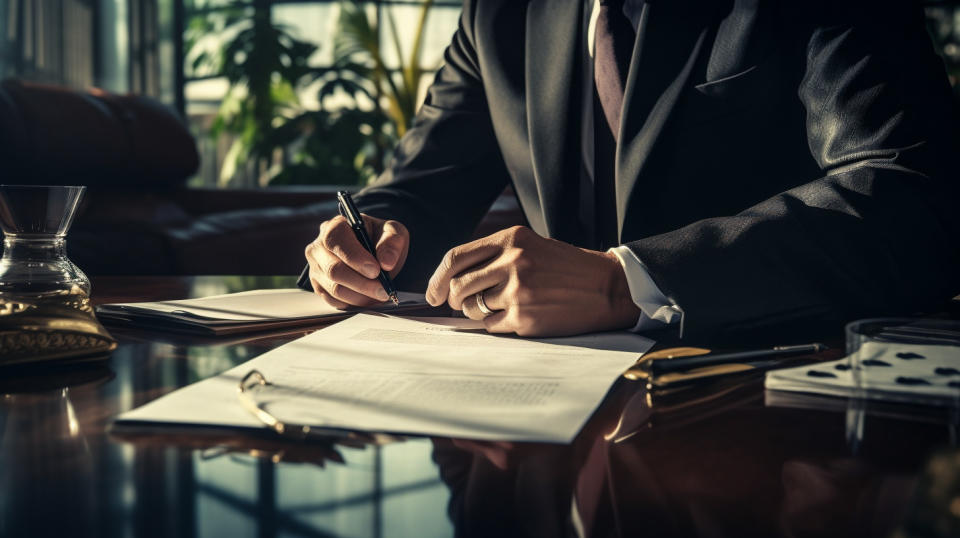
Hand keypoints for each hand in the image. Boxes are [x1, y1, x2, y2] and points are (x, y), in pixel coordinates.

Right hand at [304, 214, 408, 307]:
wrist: (374, 252)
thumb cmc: (381, 239)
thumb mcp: (394, 232)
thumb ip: (392, 242)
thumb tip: (386, 262)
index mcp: (335, 226)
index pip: (337, 241)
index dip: (355, 258)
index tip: (376, 270)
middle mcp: (319, 246)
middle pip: (334, 269)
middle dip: (362, 283)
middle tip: (383, 290)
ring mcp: (316, 267)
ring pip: (334, 288)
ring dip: (360, 296)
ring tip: (379, 294)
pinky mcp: (319, 285)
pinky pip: (333, 300)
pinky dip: (353, 303)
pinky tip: (368, 297)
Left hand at [426, 226, 639, 335]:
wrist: (607, 287)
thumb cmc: (566, 267)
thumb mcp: (531, 246)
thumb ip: (495, 255)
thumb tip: (453, 279)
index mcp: (511, 240)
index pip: (456, 258)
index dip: (438, 278)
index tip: (434, 293)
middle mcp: (512, 262)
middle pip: (459, 286)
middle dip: (454, 299)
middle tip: (462, 304)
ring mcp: (518, 291)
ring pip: (473, 308)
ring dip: (479, 312)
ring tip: (503, 306)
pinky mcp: (525, 318)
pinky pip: (491, 326)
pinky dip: (497, 325)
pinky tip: (518, 317)